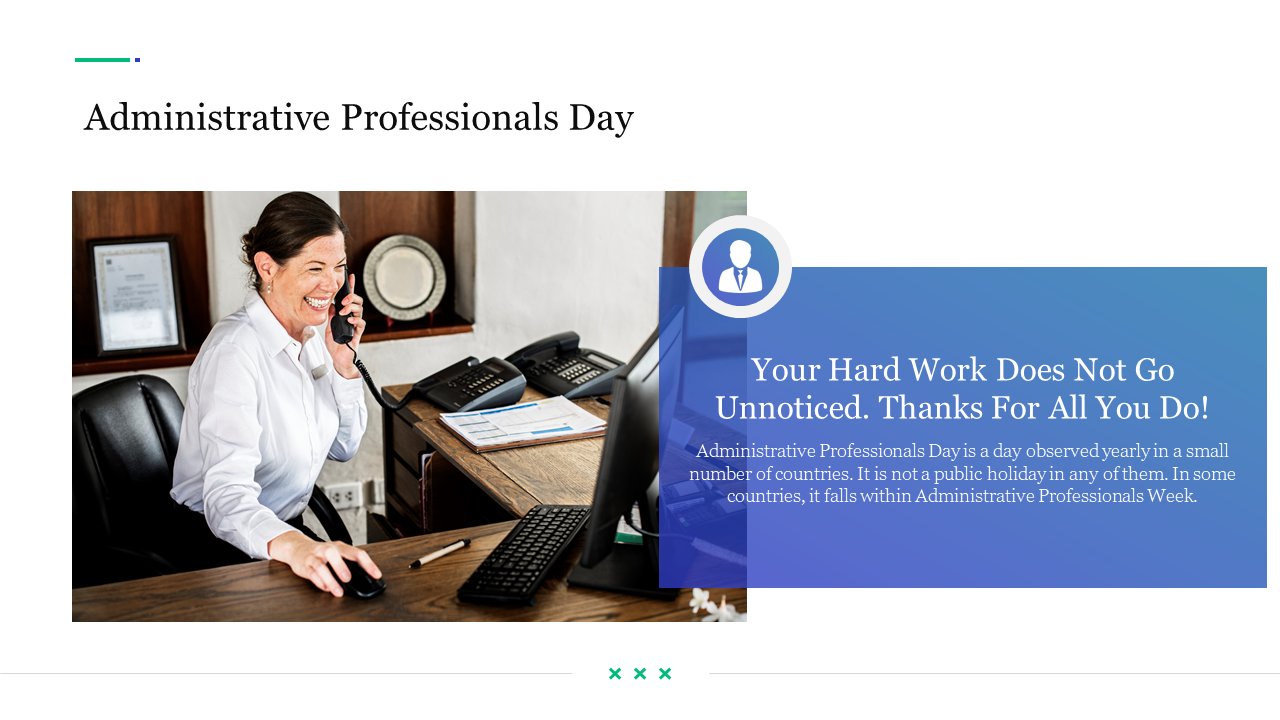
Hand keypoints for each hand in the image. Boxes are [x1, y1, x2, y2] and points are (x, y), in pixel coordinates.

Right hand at [267, 530, 381, 597]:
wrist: (297, 548)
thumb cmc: (322, 553)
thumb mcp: (337, 554)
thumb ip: (349, 564)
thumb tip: (364, 579)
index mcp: (339, 547)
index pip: (356, 552)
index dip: (368, 564)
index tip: (376, 574)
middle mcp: (327, 550)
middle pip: (333, 554)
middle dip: (341, 567)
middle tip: (348, 579)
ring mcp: (315, 557)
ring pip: (321, 566)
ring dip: (330, 580)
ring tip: (338, 591)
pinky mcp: (304, 566)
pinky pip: (311, 574)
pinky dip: (319, 583)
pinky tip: (326, 588)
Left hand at [325, 273, 365, 378]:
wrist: (338, 359)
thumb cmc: (335, 344)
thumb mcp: (329, 326)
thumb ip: (330, 315)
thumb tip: (329, 304)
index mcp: (345, 315)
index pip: (349, 299)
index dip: (351, 287)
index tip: (350, 277)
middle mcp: (352, 318)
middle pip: (358, 302)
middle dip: (352, 298)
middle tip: (344, 300)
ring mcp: (356, 326)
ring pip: (360, 310)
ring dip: (352, 308)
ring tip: (344, 311)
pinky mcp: (358, 334)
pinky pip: (361, 324)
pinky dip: (355, 320)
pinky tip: (350, 320)